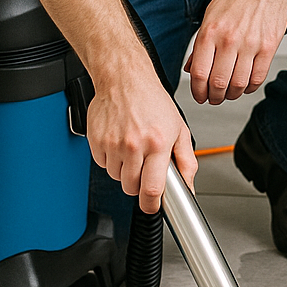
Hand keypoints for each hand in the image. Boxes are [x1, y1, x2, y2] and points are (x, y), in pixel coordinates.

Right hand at [87, 73, 198, 213]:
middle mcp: (134, 145)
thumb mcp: (180, 129)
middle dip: (139, 185)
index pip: (152, 188)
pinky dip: (111, 160)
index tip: (153, 207)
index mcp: (158, 143)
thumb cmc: (153, 101)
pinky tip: (120, 144)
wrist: (125, 79)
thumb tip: (189, 185)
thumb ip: (186, 160)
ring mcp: (113, 143)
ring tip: (134, 151)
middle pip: (131, 187)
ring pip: (116, 177)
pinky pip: (103, 164)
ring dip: (125, 171)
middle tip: (145, 169)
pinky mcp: (97, 140)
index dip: (152, 204)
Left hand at [185, 0, 286, 104]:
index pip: (200, 73)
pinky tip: (246, 85)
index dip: (198, 91)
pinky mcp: (269, 48)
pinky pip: (258, 77)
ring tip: (229, 94)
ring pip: (238, 84)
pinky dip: (250, 87)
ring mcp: (250, 44)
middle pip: (219, 83)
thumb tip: (191, 69)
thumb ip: (200, 44)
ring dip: (232, 95)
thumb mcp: (210, 16)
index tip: (199, 96)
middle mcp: (229, 39)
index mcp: (210, 32)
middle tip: (214, 99)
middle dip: (214, 97)